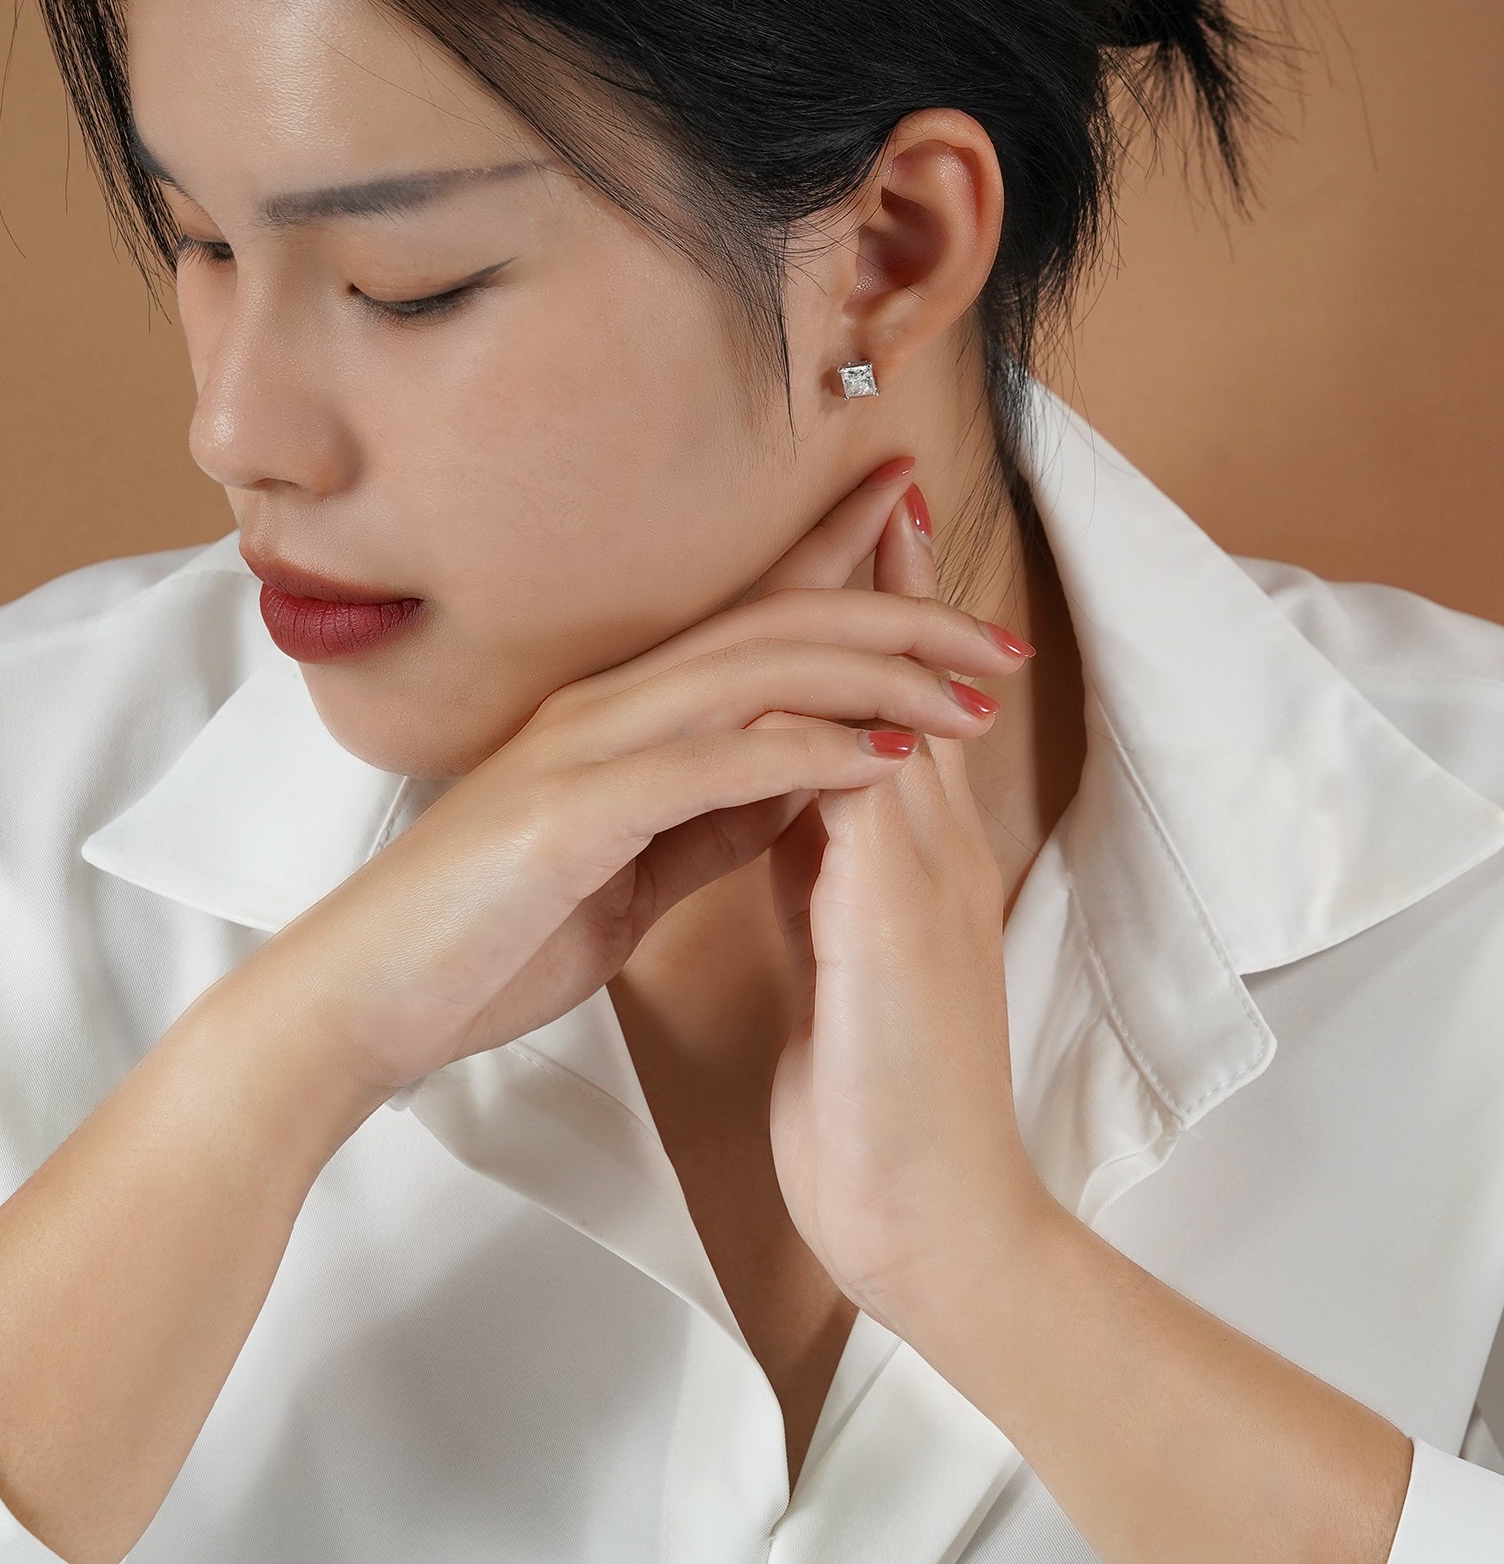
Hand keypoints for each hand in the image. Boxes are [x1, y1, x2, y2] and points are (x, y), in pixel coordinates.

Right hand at [280, 459, 1030, 1118]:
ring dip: (873, 672)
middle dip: (894, 613)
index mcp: (613, 719)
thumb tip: (795, 788)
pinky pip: (710, 764)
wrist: (357, 1002)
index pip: (749, 626)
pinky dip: (806, 753)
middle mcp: (601, 708)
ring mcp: (580, 750)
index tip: (929, 551)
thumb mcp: (621, 872)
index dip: (841, 573)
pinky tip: (882, 760)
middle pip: (773, 626)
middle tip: (995, 630)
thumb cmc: (480, 942)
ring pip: (752, 672)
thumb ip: (704, 821)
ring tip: (970, 688)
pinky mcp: (567, 812)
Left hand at [761, 475, 1055, 1332]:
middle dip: (890, 589)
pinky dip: (844, 711)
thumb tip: (782, 811)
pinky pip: (866, 780)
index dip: (869, 633)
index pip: (887, 716)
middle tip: (880, 492)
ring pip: (901, 709)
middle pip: (908, 687)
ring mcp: (924, 879)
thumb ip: (818, 878)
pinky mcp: (897, 917)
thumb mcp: (840, 961)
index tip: (850, 550)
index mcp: (903, 865)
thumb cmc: (875, 1100)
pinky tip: (815, 655)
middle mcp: (928, 854)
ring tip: (872, 524)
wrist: (925, 1218)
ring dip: (881, 616)